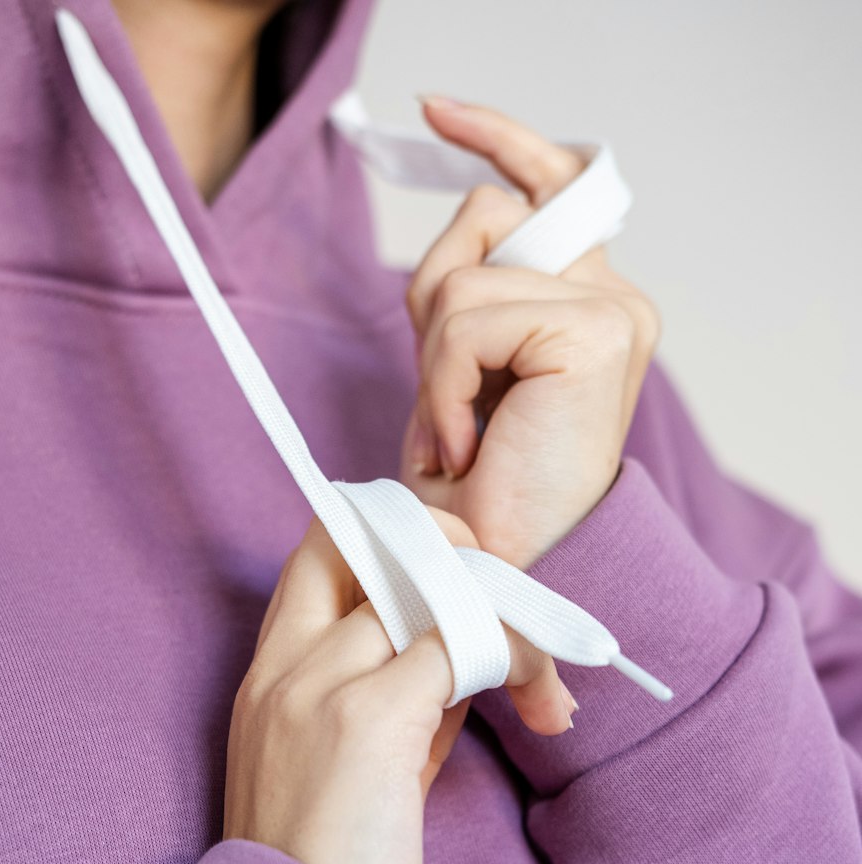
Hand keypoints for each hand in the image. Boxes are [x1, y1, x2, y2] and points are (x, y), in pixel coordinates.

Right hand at [223, 508, 524, 863]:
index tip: (451, 580)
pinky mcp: (367, 720)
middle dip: (439, 547)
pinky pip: (456, 647)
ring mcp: (319, 687)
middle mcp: (282, 668)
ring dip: (493, 617)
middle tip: (500, 590)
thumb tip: (461, 656)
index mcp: (265, 679)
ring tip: (538, 672)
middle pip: (358, 542)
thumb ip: (395, 706)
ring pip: (424, 591)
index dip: (391, 549)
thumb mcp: (353, 774)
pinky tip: (537, 702)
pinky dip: (506, 660)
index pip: (320, 559)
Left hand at [400, 98, 660, 608]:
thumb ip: (464, 302)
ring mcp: (610, 309)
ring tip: (456, 437)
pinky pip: (468, 320)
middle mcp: (609, 295)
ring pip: (463, 276)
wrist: (506, 573)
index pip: (549, 184)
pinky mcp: (595, 330)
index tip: (435, 111)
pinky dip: (442, 388)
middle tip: (444, 402)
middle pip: (484, 216)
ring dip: (431, 368)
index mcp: (584, 302)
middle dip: (432, 307)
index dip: (496, 137)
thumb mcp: (457, 377)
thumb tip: (454, 237)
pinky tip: (464, 445)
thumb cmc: (481, 492)